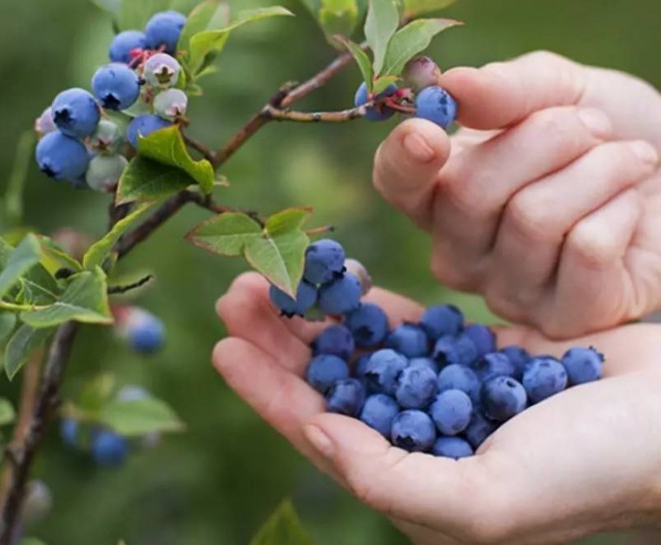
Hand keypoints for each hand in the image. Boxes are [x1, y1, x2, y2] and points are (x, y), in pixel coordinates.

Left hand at [214, 272, 660, 544]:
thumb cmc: (594, 472)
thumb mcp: (489, 501)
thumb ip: (395, 480)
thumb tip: (320, 437)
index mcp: (416, 483)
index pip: (322, 433)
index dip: (269, 393)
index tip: (224, 347)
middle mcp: (423, 440)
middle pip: (332, 385)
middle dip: (280, 343)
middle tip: (237, 293)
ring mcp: (448, 394)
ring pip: (362, 351)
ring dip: (317, 316)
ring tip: (274, 276)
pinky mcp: (476, 355)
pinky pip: (410, 327)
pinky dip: (374, 305)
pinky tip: (343, 281)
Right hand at [374, 51, 660, 337]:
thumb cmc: (602, 133)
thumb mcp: (556, 91)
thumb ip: (503, 90)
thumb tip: (451, 87)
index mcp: (440, 193)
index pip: (396, 183)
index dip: (404, 160)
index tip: (429, 132)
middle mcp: (458, 250)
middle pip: (468, 193)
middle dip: (546, 138)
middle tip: (594, 126)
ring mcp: (505, 291)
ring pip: (533, 219)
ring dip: (598, 171)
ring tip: (627, 160)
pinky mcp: (561, 317)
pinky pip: (585, 250)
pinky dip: (622, 210)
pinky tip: (629, 210)